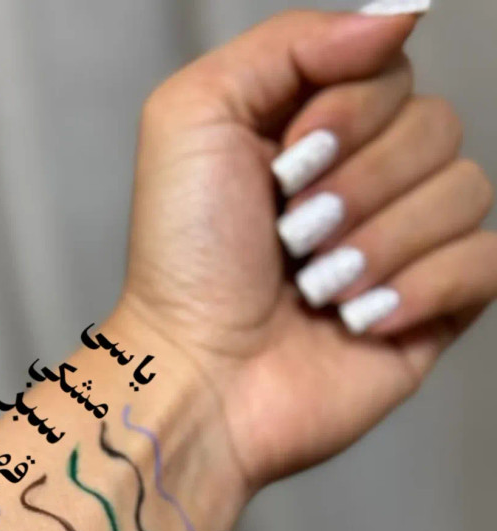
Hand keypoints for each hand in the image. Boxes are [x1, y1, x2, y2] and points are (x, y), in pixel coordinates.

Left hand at [120, 10, 495, 489]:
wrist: (198, 372)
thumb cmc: (185, 259)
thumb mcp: (198, 116)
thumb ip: (291, 43)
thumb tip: (401, 12)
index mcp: (317, 133)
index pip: (391, 72)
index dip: (348, 114)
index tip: (285, 165)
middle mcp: (367, 183)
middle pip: (436, 126)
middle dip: (358, 184)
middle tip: (292, 236)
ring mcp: (403, 248)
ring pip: (466, 191)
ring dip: (380, 241)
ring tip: (317, 286)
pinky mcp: (432, 308)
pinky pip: (485, 262)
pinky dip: (421, 287)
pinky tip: (358, 319)